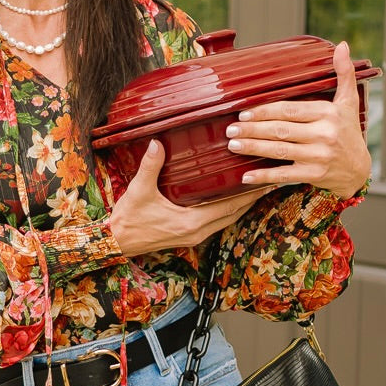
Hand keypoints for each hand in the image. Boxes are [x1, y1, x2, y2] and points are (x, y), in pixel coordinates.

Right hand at [109, 139, 266, 258]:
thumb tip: (159, 142)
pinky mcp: (190, 236)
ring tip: (257, 187)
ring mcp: (194, 236)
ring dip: (243, 205)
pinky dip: (229, 210)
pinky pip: (217, 222)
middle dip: (252, 197)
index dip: (249, 194)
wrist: (116, 243)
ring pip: (228, 220)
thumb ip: (151, 166)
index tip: (265, 179)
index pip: (229, 207)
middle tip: (269, 178)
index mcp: (190, 223)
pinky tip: (233, 199)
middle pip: (235, 214)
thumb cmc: (128, 220)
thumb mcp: (139, 190)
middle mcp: (197, 232)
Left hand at [223, 40, 371, 198]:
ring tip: (233, 145)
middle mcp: (324, 135)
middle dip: (253, 129)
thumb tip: (343, 45)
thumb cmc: (348, 132)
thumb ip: (343, 73)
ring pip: (279, 151)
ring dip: (253, 148)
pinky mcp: (314, 175)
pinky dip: (264, 176)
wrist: (358, 170)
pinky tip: (246, 176)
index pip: (290, 110)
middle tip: (231, 129)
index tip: (243, 113)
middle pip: (281, 130)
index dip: (265, 111)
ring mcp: (318, 156)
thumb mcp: (349, 101)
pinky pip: (284, 175)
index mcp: (328, 113)